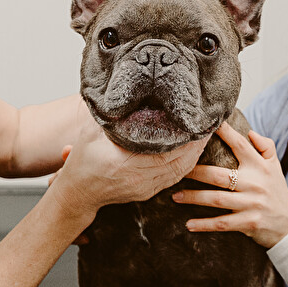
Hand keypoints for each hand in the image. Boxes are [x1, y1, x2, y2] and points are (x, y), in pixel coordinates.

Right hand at [48, 119, 209, 219]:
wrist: (78, 192)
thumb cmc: (83, 161)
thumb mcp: (91, 132)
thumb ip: (109, 115)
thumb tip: (123, 94)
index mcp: (124, 164)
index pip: (166, 152)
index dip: (187, 139)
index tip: (198, 123)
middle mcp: (139, 179)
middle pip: (180, 162)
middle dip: (197, 143)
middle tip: (209, 124)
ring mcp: (145, 189)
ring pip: (180, 171)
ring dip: (195, 154)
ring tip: (205, 135)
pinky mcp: (149, 193)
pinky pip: (175, 178)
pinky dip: (187, 164)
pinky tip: (193, 151)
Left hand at [172, 122, 287, 247]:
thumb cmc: (277, 192)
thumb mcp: (275, 167)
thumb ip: (266, 146)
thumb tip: (250, 131)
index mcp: (260, 167)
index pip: (240, 145)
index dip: (225, 133)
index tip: (206, 125)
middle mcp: (255, 184)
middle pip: (219, 175)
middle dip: (196, 172)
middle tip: (177, 170)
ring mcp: (251, 204)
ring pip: (216, 199)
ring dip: (193, 198)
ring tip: (175, 196)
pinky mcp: (248, 223)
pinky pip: (222, 223)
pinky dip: (204, 225)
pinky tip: (188, 225)